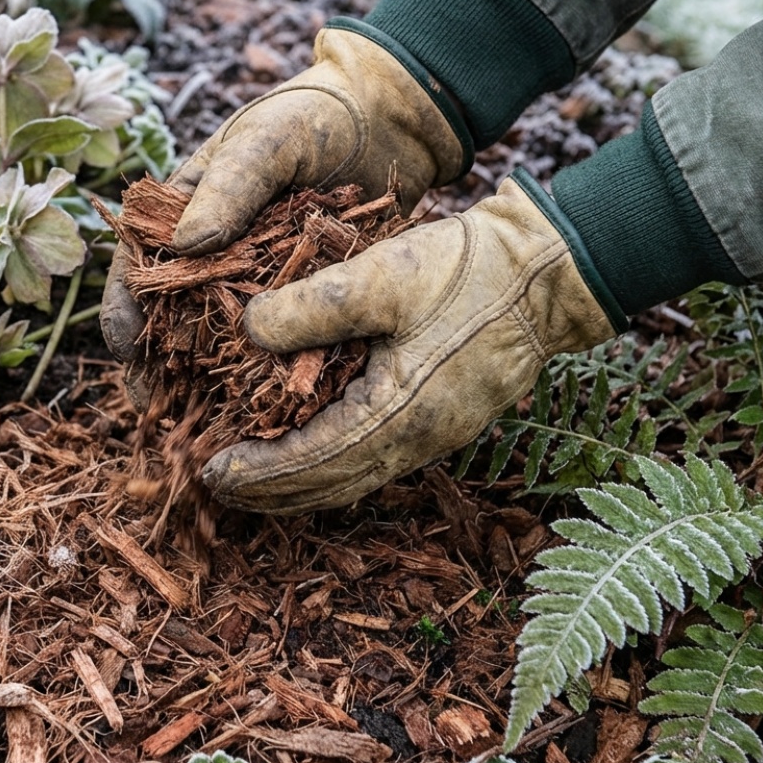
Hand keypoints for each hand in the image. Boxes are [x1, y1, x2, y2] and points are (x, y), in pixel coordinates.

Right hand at [101, 25, 469, 375]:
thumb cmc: (314, 117)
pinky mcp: (300, 300)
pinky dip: (266, 374)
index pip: (138, 270)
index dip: (125, 312)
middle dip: (158, 368)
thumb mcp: (266, 140)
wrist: (388, 122)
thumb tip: (188, 246)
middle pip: (170, 321)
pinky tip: (264, 408)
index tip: (124, 351)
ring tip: (201, 424)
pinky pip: (278, 343)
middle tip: (155, 409)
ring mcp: (256, 283)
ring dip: (207, 384)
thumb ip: (230, 186)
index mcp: (183, 215)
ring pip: (220, 343)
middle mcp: (213, 257)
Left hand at [201, 175, 623, 513]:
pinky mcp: (443, 420)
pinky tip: (308, 450)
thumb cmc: (470, 271)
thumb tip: (249, 329)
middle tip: (218, 486)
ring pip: (353, 480)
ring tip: (253, 479)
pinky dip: (331, 467)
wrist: (549, 272)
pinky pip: (374, 461)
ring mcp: (435, 435)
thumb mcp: (383, 274)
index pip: (314, 462)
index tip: (213, 470)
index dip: (260, 471)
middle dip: (272, 492)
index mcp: (400, 414)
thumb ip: (312, 305)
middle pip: (332, 487)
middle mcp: (418, 440)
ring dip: (299, 485)